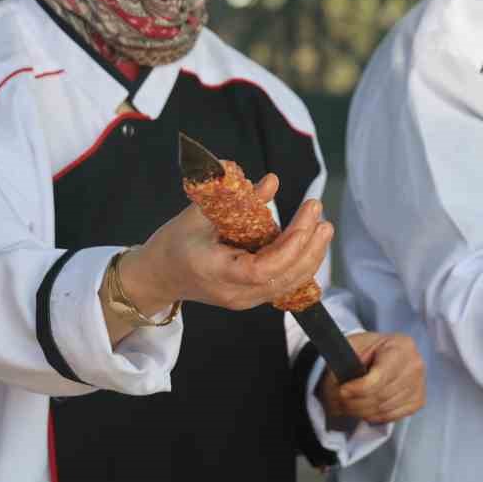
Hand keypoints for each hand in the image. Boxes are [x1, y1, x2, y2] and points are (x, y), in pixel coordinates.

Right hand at [124, 174, 332, 311]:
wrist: (159, 275)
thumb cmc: (173, 242)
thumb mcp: (198, 215)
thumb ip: (236, 200)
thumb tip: (272, 181)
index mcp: (216, 272)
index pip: (262, 269)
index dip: (290, 247)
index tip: (307, 221)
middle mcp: (234, 293)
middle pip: (283, 278)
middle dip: (308, 247)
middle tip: (321, 217)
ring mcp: (244, 300)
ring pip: (289, 284)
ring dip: (311, 256)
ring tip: (323, 228)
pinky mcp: (251, 297)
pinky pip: (283, 284)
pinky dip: (301, 264)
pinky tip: (312, 243)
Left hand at [317, 332, 425, 425]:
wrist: (383, 351)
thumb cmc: (368, 348)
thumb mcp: (353, 345)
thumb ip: (345, 363)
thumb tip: (339, 390)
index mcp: (401, 346)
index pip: (380, 377)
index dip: (358, 388)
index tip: (341, 391)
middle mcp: (415, 365)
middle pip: (381, 395)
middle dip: (355, 402)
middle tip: (337, 402)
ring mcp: (419, 385)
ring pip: (384, 408)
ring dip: (360, 411)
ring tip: (345, 406)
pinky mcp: (418, 401)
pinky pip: (391, 416)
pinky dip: (373, 416)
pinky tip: (363, 409)